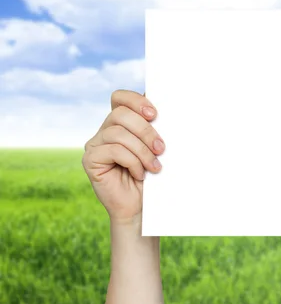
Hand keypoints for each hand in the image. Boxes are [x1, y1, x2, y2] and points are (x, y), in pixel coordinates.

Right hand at [82, 90, 164, 223]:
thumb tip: (167, 105)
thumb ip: (155, 125)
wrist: (141, 206)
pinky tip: (140, 173)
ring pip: (118, 133)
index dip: (136, 101)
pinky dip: (132, 161)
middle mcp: (105, 129)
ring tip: (154, 166)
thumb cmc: (152, 174)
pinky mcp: (90, 159)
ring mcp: (95, 144)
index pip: (120, 97)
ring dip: (142, 150)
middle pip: (121, 114)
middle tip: (161, 148)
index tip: (155, 114)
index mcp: (121, 121)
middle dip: (145, 130)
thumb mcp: (156, 145)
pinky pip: (113, 150)